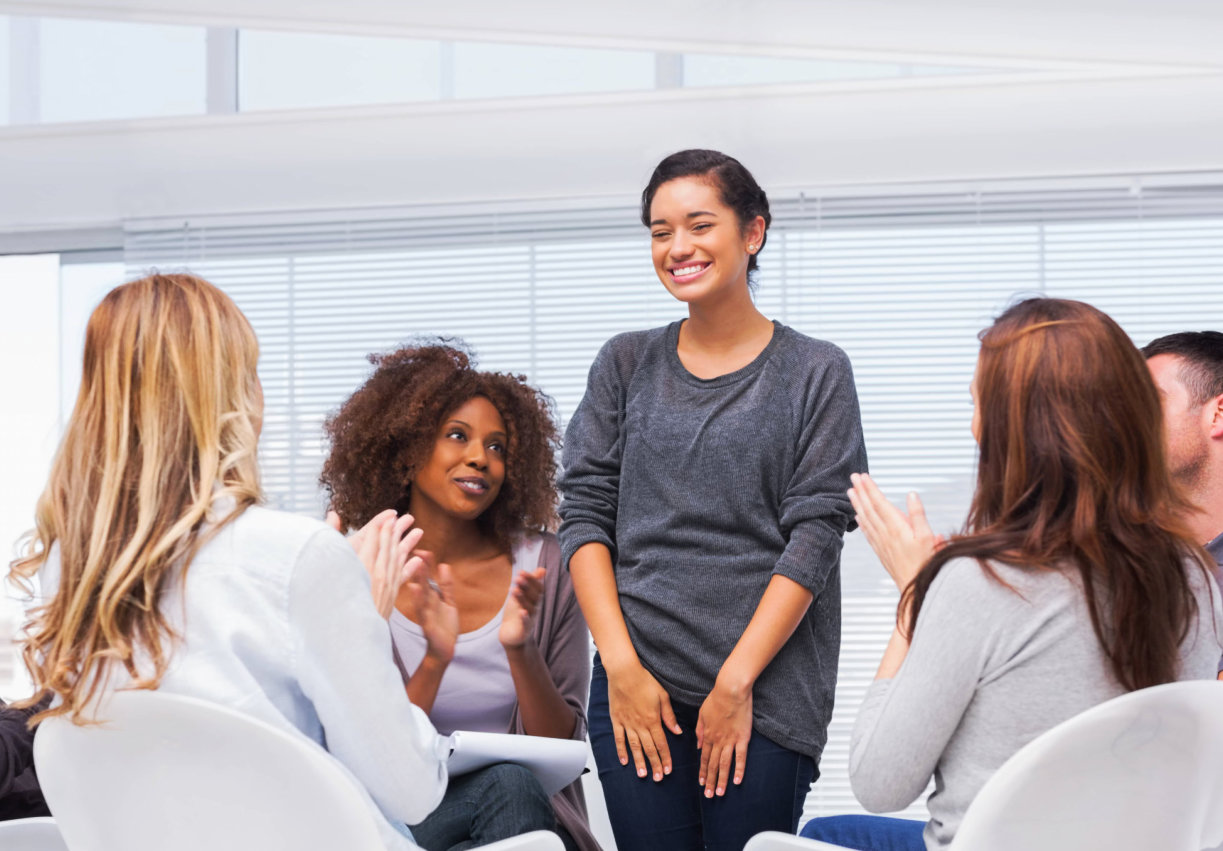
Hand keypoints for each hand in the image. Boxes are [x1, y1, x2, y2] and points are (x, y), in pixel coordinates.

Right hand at [328, 509, 423, 618]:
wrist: (349, 636)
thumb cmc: (331, 604)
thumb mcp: (326, 572)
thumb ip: (331, 540)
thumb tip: (332, 517)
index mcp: (362, 567)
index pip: (373, 541)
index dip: (380, 527)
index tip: (388, 515)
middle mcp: (377, 574)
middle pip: (389, 547)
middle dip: (397, 531)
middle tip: (406, 517)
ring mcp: (386, 586)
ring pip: (399, 560)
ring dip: (409, 545)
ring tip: (419, 532)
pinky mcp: (390, 598)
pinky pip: (402, 578)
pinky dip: (410, 568)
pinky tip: (417, 560)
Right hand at [403, 554, 458, 664]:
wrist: (444, 650)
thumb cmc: (444, 626)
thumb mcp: (448, 602)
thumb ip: (447, 585)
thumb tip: (444, 565)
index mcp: (430, 597)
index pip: (426, 576)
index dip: (424, 563)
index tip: (420, 548)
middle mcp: (425, 602)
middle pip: (421, 581)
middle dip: (419, 566)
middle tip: (414, 550)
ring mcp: (424, 612)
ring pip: (420, 593)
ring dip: (417, 579)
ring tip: (414, 564)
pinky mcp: (426, 624)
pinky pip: (422, 610)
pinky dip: (418, 599)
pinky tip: (415, 589)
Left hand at [499, 567, 545, 649]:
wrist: (511, 635)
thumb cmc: (517, 613)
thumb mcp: (523, 596)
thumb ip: (532, 583)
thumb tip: (543, 569)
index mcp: (535, 600)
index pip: (538, 588)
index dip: (531, 579)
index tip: (521, 571)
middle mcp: (534, 609)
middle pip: (534, 597)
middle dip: (526, 586)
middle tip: (517, 578)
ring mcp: (530, 619)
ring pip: (529, 608)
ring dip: (522, 599)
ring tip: (514, 590)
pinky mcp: (523, 630)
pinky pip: (526, 623)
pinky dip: (525, 618)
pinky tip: (522, 612)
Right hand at [605, 661, 682, 781]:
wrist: (624, 672)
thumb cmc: (645, 680)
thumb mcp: (662, 696)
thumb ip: (669, 716)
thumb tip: (678, 732)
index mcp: (653, 720)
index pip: (661, 743)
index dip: (665, 758)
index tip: (668, 770)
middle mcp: (640, 725)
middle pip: (649, 749)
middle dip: (655, 765)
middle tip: (658, 778)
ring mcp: (627, 723)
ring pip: (634, 747)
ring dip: (639, 762)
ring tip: (643, 775)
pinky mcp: (616, 720)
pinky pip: (619, 738)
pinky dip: (621, 751)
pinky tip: (624, 761)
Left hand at [696, 679, 752, 797]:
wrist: (731, 690)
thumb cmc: (716, 698)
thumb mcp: (702, 713)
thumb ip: (699, 730)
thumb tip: (698, 746)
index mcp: (707, 734)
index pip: (704, 757)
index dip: (703, 771)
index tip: (701, 783)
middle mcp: (717, 740)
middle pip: (713, 764)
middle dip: (710, 781)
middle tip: (709, 795)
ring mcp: (730, 740)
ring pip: (724, 764)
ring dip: (722, 780)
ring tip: (720, 793)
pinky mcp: (742, 738)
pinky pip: (740, 757)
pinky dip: (739, 770)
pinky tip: (737, 781)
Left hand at [847, 473, 942, 590]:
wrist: (916, 590)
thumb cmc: (926, 564)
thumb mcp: (928, 537)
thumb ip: (918, 515)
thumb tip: (911, 494)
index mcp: (897, 528)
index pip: (879, 503)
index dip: (870, 488)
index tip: (863, 476)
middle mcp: (885, 534)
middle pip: (870, 508)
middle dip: (861, 491)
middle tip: (853, 477)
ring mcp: (881, 543)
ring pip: (866, 519)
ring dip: (858, 504)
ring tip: (850, 492)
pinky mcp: (881, 552)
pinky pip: (868, 533)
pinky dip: (861, 522)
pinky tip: (858, 517)